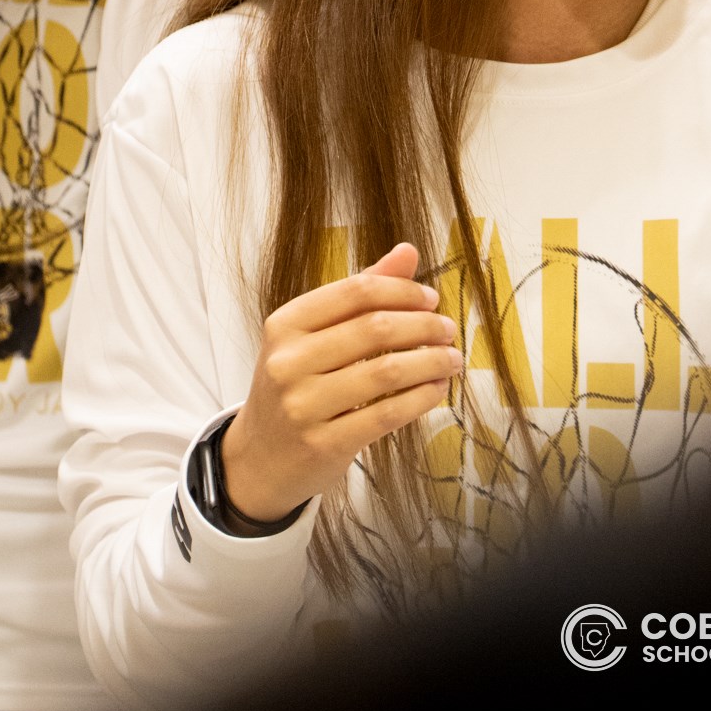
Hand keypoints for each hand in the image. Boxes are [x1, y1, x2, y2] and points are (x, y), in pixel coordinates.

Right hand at [220, 243, 460, 522]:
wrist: (258, 459)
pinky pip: (386, 414)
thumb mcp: (312, 336)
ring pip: (385, 372)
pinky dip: (420, 398)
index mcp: (285, 323)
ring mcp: (303, 405)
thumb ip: (359, 294)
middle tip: (448, 330)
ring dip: (430, 361)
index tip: (431, 299)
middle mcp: (288, 361)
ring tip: (452, 359)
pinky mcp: (323, 444)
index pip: (356, 291)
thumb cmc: (295, 386)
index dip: (402, 291)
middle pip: (374, 328)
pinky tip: (436, 389)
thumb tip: (408, 251)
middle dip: (423, 325)